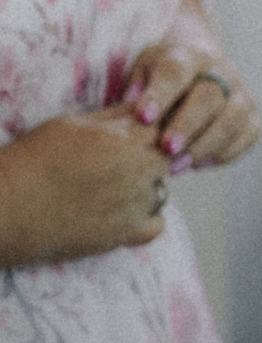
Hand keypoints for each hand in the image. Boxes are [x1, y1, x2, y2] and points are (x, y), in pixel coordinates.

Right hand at [0, 107, 173, 267]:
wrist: (5, 208)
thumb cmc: (30, 160)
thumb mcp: (71, 124)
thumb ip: (114, 117)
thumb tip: (143, 109)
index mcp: (126, 137)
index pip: (161, 125)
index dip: (145, 131)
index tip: (128, 139)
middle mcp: (139, 168)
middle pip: (165, 157)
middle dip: (147, 158)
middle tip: (116, 165)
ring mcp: (136, 203)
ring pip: (162, 189)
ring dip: (146, 188)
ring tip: (109, 190)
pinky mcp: (126, 234)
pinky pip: (156, 224)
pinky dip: (145, 220)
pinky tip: (120, 214)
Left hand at [123, 32, 261, 172]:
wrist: (199, 65)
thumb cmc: (160, 75)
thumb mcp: (141, 71)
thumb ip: (134, 90)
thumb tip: (130, 114)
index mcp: (186, 57)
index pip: (176, 71)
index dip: (161, 94)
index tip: (143, 117)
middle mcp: (219, 72)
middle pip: (210, 96)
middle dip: (188, 124)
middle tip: (166, 148)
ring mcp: (240, 93)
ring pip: (234, 117)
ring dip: (206, 144)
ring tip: (176, 167)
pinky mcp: (252, 115)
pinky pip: (249, 135)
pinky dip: (227, 152)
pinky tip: (199, 164)